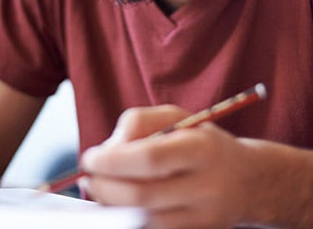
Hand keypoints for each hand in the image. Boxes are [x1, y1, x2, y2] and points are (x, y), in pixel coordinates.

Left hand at [80, 105, 258, 228]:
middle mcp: (206, 186)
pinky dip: (127, 219)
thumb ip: (138, 124)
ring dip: (110, 207)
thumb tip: (107, 151)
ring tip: (96, 189)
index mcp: (200, 148)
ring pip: (145, 221)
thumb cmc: (199, 139)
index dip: (113, 161)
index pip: (150, 158)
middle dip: (104, 188)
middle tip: (87, 177)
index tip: (89, 158)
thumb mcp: (174, 117)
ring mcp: (204, 218)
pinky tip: (115, 204)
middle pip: (143, 196)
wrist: (249, 179)